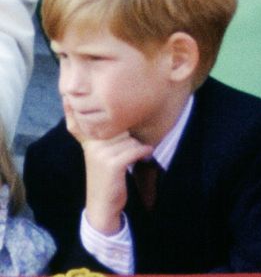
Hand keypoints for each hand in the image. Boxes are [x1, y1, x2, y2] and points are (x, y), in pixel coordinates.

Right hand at [64, 98, 152, 234]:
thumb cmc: (109, 176)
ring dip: (136, 147)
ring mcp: (100, 154)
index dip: (81, 108)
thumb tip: (114, 114)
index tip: (73, 97)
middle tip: (127, 150)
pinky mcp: (111, 164)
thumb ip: (104, 134)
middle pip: (121, 126)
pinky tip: (141, 158)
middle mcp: (92, 145)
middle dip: (130, 136)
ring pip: (130, 138)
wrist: (103, 207)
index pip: (85, 119)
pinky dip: (143, 153)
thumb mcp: (102, 152)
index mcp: (88, 141)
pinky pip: (136, 149)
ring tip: (128, 159)